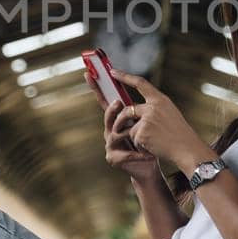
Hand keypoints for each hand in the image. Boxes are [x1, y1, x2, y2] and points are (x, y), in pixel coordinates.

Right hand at [92, 72, 163, 189]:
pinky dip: (137, 154)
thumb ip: (138, 108)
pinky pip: (123, 153)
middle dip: (112, 110)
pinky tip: (147, 155)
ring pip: (115, 134)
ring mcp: (109, 144)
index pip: (105, 101)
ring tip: (143, 138)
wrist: (149, 165)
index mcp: (117, 119)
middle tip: (119, 103)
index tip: (89, 73)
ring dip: (131, 135)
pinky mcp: (112, 158)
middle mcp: (110, 130)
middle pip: (107, 116)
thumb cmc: (148, 143)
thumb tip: (139, 83)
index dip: (96, 88)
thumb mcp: (145, 123)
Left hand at [109, 70, 214, 171]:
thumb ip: (153, 108)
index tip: (113, 72)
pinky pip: (133, 139)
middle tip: (117, 128)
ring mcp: (147, 120)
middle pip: (127, 109)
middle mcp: (153, 107)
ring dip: (134, 136)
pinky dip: (140, 146)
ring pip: (130, 127)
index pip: (140, 83)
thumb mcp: (169, 114)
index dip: (125, 76)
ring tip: (148, 143)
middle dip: (120, 120)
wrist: (188, 150)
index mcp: (161, 100)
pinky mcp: (142, 133)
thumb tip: (132, 108)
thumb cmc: (179, 134)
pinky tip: (153, 148)